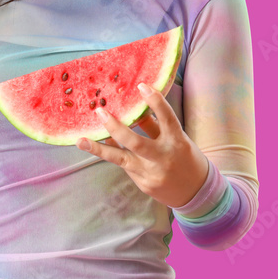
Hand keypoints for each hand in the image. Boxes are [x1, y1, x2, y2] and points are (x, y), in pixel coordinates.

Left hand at [77, 83, 209, 208]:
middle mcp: (163, 158)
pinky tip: (102, 147)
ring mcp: (151, 174)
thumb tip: (133, 111)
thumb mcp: (178, 139)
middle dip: (114, 127)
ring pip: (120, 159)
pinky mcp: (143, 184)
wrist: (196, 193)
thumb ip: (156, 127)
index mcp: (177, 142)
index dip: (155, 101)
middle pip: (135, 142)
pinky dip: (114, 155)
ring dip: (98, 149)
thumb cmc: (187, 159)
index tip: (141, 86)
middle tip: (99, 111)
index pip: (167, 118)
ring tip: (81, 141)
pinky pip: (125, 166)